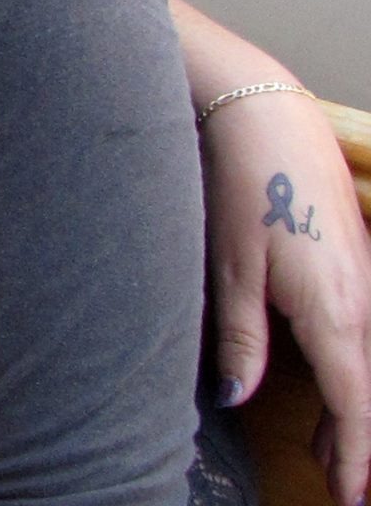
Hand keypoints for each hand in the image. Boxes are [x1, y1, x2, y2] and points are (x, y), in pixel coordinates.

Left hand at [202, 90, 370, 505]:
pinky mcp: (355, 264)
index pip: (356, 405)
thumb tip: (237, 396)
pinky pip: (363, 334)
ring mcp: (364, 282)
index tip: (353, 496)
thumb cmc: (245, 189)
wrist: (266, 119)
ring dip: (353, 411)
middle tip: (345, 487)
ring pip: (367, 363)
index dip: (356, 455)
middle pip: (368, 391)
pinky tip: (334, 388)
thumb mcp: (232, 271)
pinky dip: (351, 371)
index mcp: (336, 314)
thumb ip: (240, 340)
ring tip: (331, 455)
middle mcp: (363, 303)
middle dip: (358, 443)